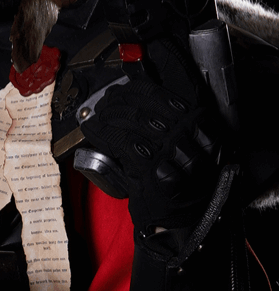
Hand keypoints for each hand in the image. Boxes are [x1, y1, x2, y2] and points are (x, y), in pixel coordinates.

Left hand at [79, 39, 220, 230]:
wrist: (180, 212)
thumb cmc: (175, 172)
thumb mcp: (177, 137)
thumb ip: (162, 111)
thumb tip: (137, 81)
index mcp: (197, 118)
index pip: (167, 86)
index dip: (141, 80)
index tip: (125, 78)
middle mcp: (188, 130)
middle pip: (144, 101)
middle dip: (117, 99)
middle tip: (102, 102)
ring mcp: (173, 149)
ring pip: (131, 119)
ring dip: (107, 115)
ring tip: (97, 117)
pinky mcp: (155, 168)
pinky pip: (122, 142)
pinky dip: (103, 134)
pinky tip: (94, 131)